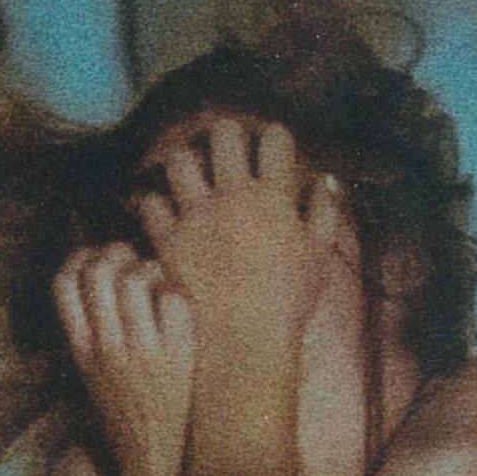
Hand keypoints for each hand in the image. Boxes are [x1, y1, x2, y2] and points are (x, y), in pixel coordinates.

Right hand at [52, 241, 193, 475]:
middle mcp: (106, 348)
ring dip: (149, 269)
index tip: (98, 259)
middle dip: (117, 252)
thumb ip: (88, 338)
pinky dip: (176, 294)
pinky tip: (180, 309)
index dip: (79, 258)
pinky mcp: (176, 358)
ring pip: (134, 278)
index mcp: (81, 351)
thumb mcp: (91, 382)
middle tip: (135, 263)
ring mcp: (141, 351)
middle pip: (97, 271)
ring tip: (160, 285)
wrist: (153, 465)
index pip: (63, 283)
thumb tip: (97, 295)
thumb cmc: (125, 422)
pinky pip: (172, 300)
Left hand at [132, 118, 345, 356]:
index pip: (274, 138)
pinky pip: (152, 203)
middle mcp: (233, 197)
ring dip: (187, 163)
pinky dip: (157, 206)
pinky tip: (167, 215)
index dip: (274, 138)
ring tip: (192, 177)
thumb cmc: (288, 303)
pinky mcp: (169, 239)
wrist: (245, 341)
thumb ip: (324, 214)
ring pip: (180, 159)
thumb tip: (324, 182)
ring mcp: (197, 216)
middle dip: (228, 135)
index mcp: (274, 197)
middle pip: (224, 134)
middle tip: (228, 151)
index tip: (271, 150)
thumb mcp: (319, 257)